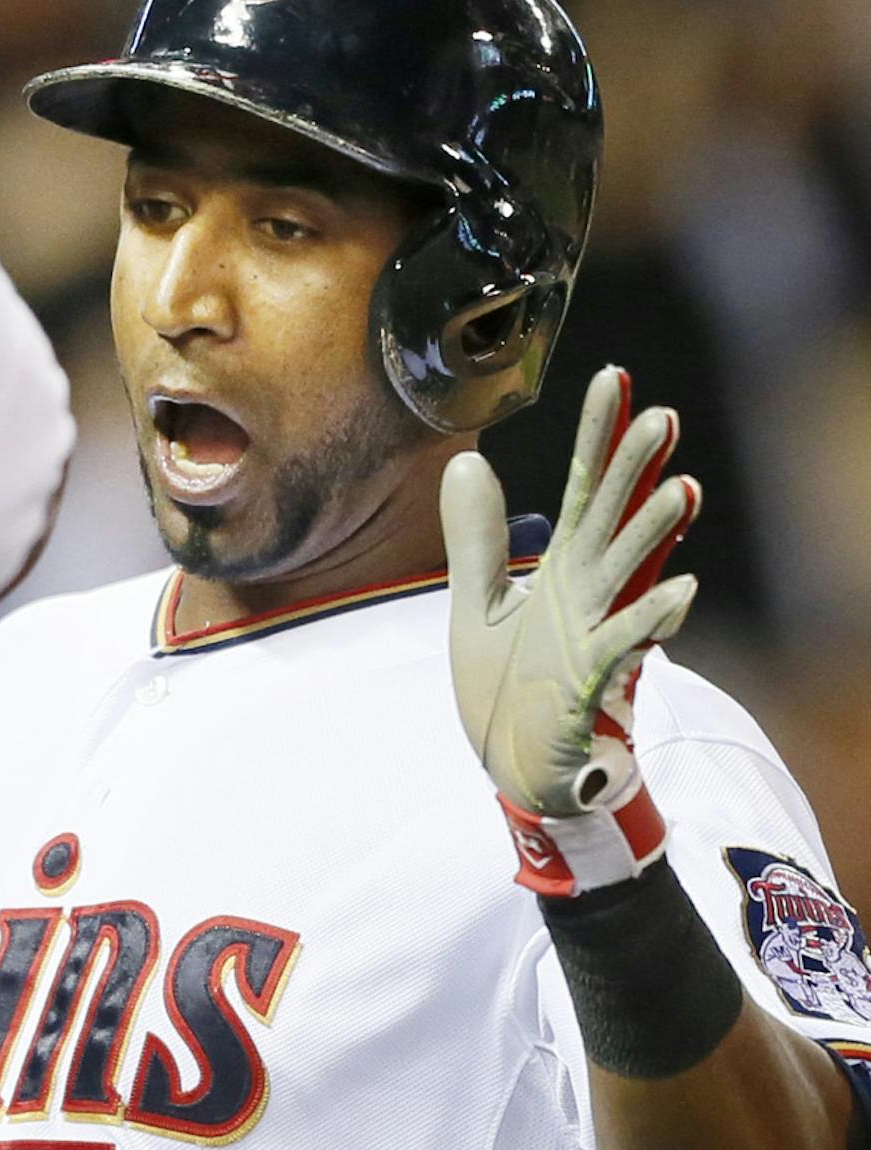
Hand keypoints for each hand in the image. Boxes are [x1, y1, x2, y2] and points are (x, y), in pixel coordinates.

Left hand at [442, 365, 699, 896]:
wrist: (515, 771)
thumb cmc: (507, 692)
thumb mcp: (475, 607)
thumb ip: (476, 539)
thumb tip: (468, 461)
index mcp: (562, 570)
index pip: (583, 489)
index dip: (599, 435)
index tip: (614, 378)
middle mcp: (586, 592)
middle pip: (614, 518)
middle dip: (637, 472)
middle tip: (662, 416)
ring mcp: (593, 633)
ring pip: (629, 573)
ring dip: (655, 534)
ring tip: (682, 488)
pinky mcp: (592, 680)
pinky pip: (626, 644)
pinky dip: (652, 619)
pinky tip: (679, 591)